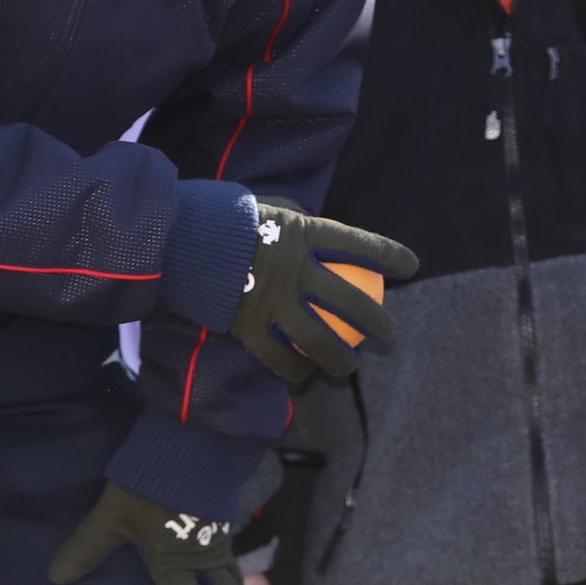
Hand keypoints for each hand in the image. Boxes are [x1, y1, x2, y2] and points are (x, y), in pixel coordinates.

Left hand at [49, 483, 250, 584]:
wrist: (190, 443)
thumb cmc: (150, 481)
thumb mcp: (112, 516)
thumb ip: (87, 548)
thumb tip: (58, 578)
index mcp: (178, 566)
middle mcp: (205, 559)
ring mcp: (219, 540)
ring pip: (236, 584)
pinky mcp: (220, 522)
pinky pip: (232, 562)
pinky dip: (232, 580)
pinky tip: (222, 577)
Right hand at [230, 199, 415, 385]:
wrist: (174, 239)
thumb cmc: (218, 218)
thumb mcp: (264, 207)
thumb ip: (294, 220)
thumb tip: (314, 224)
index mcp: (303, 233)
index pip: (357, 244)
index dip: (388, 256)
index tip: (411, 266)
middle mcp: (296, 271)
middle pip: (350, 301)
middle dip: (378, 321)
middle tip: (389, 334)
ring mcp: (275, 302)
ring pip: (322, 340)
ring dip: (341, 359)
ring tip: (350, 367)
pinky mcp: (250, 327)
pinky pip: (280, 357)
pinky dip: (293, 369)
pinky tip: (301, 377)